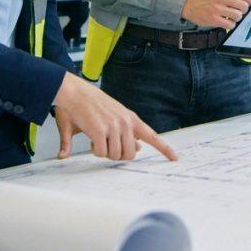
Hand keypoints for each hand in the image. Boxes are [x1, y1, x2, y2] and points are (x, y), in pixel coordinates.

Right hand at [53, 73, 177, 161]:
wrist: (75, 92)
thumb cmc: (92, 105)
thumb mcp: (114, 116)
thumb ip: (127, 133)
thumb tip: (138, 148)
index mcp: (131, 119)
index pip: (152, 136)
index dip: (165, 149)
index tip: (175, 158)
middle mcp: (125, 123)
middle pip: (130, 155)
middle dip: (118, 155)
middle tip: (107, 146)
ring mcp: (114, 127)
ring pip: (115, 155)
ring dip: (104, 152)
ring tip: (97, 138)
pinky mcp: (100, 131)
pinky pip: (101, 153)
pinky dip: (95, 150)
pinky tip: (91, 139)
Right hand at [181, 0, 250, 29]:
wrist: (188, 4)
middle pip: (243, 6)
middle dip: (243, 10)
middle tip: (237, 10)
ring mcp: (217, 9)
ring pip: (238, 16)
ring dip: (237, 18)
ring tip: (229, 16)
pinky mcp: (213, 19)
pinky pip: (230, 24)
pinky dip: (231, 24)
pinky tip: (225, 21)